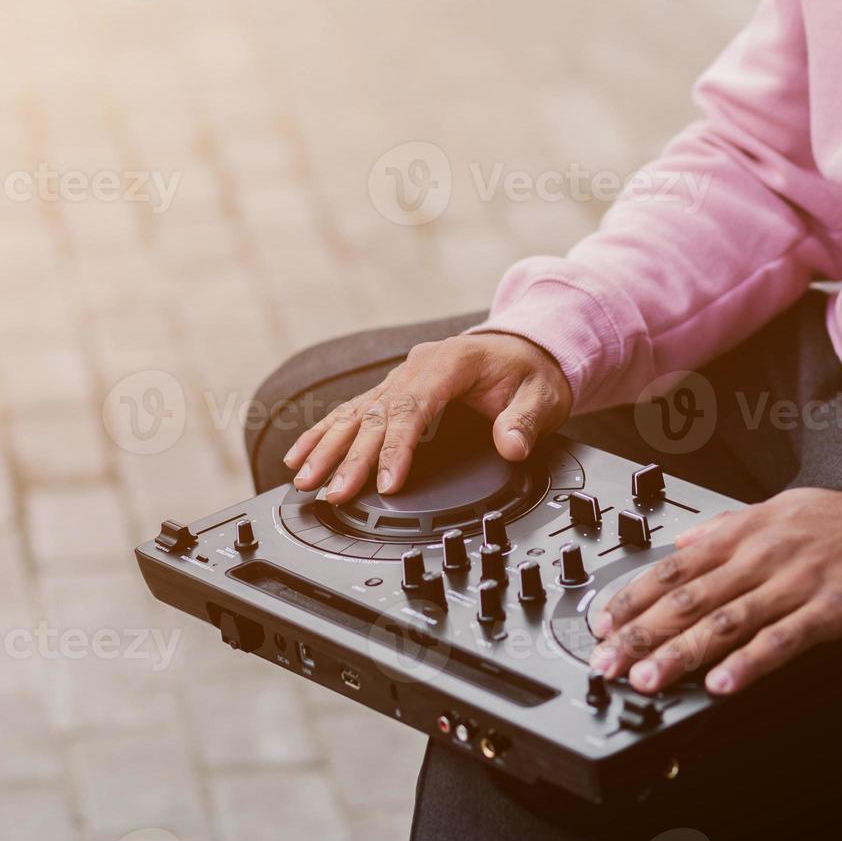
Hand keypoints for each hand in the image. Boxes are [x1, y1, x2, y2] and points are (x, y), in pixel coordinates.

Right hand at [284, 332, 572, 503]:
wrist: (525, 348)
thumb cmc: (530, 373)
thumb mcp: (541, 396)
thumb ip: (524, 421)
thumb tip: (511, 445)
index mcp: (450, 363)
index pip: (414, 408)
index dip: (396, 447)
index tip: (386, 483)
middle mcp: (417, 366)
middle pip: (376, 414)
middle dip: (351, 457)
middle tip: (333, 492)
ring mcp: (401, 376)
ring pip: (355, 412)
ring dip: (327, 446)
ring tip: (304, 479)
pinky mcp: (393, 389)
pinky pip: (353, 410)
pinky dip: (324, 432)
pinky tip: (300, 453)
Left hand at [588, 489, 841, 695]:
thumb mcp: (778, 510)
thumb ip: (726, 529)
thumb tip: (681, 541)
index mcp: (744, 534)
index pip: (673, 566)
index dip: (633, 597)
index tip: (603, 624)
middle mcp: (762, 557)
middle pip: (689, 598)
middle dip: (642, 633)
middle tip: (608, 662)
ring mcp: (795, 584)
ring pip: (726, 622)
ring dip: (682, 654)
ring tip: (649, 679)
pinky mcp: (829, 611)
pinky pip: (782, 641)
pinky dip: (748, 664)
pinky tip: (721, 684)